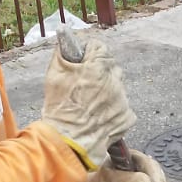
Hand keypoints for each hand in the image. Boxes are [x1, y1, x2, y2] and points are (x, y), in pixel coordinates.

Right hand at [42, 37, 137, 170]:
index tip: (83, 60)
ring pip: (118, 87)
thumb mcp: (53, 76)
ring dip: (107, 91)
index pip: (99, 47)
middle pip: (110, 67)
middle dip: (99, 72)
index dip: (89, 53)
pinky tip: (99, 116)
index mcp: (97, 67)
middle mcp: (114, 81)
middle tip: (85, 84)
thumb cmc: (60, 110)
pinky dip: (113, 109)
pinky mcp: (127, 117)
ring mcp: (123, 100)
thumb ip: (62, 53)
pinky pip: (123, 107)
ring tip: (91, 104)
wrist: (70, 144)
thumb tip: (65, 38)